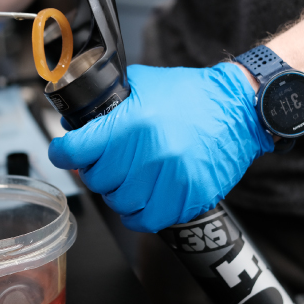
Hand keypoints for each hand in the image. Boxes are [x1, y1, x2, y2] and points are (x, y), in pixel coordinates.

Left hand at [49, 63, 273, 231]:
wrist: (239, 109)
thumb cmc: (193, 94)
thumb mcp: (145, 83)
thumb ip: (109, 101)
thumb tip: (77, 121)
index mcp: (134, 123)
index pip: (78, 150)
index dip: (63, 152)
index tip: (63, 153)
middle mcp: (151, 154)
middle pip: (96, 178)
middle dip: (94, 169)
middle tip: (105, 161)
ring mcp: (171, 180)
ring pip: (119, 202)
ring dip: (116, 192)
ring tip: (126, 178)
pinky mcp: (188, 198)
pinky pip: (147, 220)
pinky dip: (137, 213)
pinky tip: (141, 199)